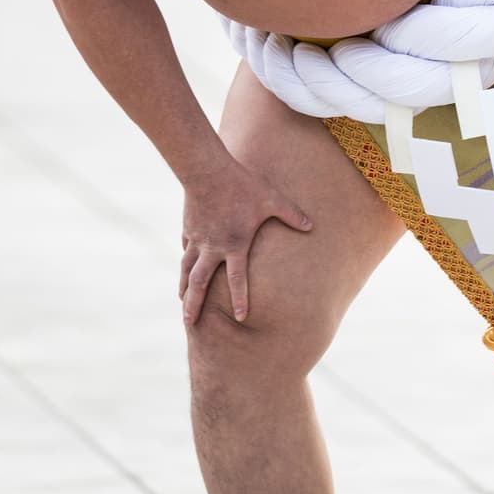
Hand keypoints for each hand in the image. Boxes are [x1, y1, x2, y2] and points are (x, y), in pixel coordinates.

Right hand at [178, 157, 311, 326]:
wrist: (207, 169)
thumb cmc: (243, 184)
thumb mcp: (272, 199)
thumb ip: (292, 214)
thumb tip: (312, 225)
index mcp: (235, 245)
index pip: (238, 279)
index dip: (240, 299)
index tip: (241, 319)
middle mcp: (213, 247)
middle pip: (200, 283)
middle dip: (194, 305)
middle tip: (189, 324)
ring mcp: (198, 239)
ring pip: (187, 270)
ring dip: (184, 288)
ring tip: (181, 302)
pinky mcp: (188, 228)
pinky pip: (186, 249)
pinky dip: (185, 262)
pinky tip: (185, 269)